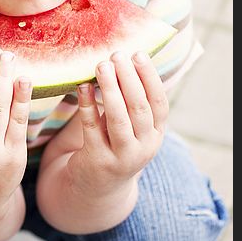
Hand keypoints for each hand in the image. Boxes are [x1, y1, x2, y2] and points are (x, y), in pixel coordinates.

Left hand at [69, 51, 166, 196]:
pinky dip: (87, 105)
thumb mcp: (131, 126)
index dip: (149, 77)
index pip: (159, 102)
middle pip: (138, 108)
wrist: (98, 187)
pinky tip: (82, 86)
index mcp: (156, 134)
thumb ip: (131, 100)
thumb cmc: (115, 143)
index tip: (138, 54)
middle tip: (116, 55)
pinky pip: (91, 128)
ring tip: (101, 65)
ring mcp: (122, 157)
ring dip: (110, 89)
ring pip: (118, 118)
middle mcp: (144, 147)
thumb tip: (124, 59)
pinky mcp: (98, 161)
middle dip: (128, 78)